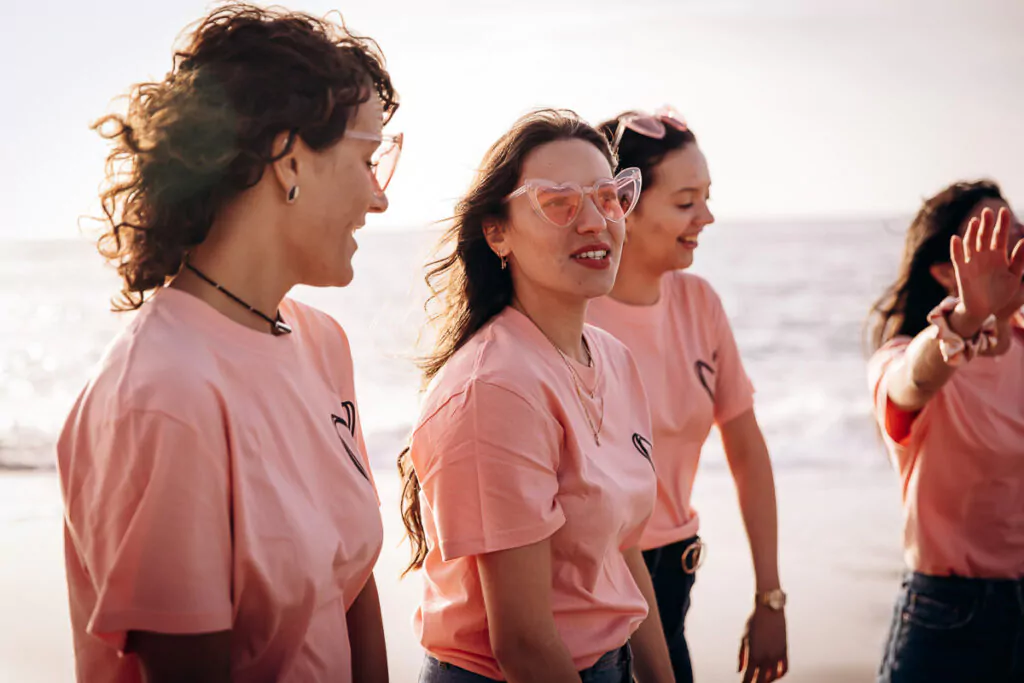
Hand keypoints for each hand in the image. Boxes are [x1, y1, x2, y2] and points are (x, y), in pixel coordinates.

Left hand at [738, 604, 787, 682]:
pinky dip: (779, 674)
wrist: (769, 609)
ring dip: (767, 680)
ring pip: (773, 677)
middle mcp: (765, 658)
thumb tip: (740, 671)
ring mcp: (776, 656)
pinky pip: (784, 669)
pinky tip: (774, 674)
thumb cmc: (753, 622)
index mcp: (753, 655)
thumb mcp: (743, 638)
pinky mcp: (784, 651)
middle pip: (761, 681)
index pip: (748, 677)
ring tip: (761, 679)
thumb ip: (741, 656)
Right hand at [951, 207, 1023, 327]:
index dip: (1002, 224)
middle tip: (988, 211)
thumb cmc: (1000, 294)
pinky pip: (957, 257)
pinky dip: (956, 248)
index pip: (1000, 236)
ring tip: (975, 221)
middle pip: (985, 236)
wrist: (984, 310)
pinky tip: (956, 238)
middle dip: (987, 224)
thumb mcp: (1014, 276)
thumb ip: (1020, 260)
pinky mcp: (962, 270)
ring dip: (972, 232)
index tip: (1005, 211)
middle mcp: (984, 256)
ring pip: (971, 243)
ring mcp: (972, 262)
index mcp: (998, 256)